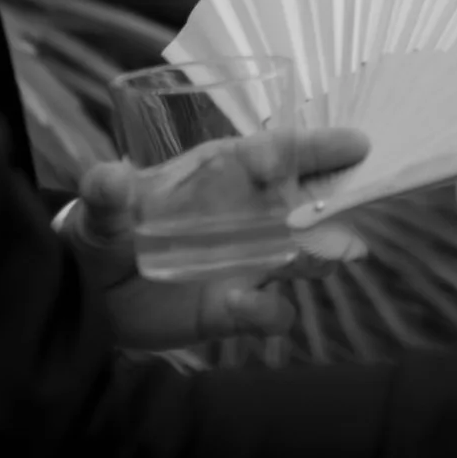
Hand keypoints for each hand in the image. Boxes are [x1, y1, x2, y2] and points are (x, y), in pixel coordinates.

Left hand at [67, 121, 369, 352]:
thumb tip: (107, 178)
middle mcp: (249, 214)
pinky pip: (268, 312)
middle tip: (364, 201)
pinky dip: (267, 312)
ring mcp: (250, 262)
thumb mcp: (100, 212)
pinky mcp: (236, 308)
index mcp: (223, 173)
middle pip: (309, 201)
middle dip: (339, 201)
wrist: (93, 297)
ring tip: (318, 259)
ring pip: (305, 258)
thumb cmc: (107, 233)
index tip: (351, 144)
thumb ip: (104, 197)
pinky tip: (253, 308)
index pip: (278, 150)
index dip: (315, 146)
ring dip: (318, 258)